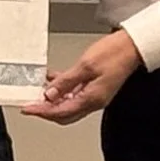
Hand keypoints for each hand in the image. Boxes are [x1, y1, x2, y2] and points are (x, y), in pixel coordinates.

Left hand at [23, 28, 142, 124]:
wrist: (132, 47)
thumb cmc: (114, 54)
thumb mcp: (85, 66)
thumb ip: (66, 81)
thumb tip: (50, 94)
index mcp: (91, 99)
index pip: (60, 112)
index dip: (41, 111)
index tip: (27, 109)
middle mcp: (93, 101)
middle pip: (64, 114)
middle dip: (46, 110)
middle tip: (30, 104)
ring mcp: (95, 95)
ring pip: (68, 105)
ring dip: (53, 100)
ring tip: (38, 92)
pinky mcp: (95, 87)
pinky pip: (75, 93)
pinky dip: (62, 89)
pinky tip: (53, 80)